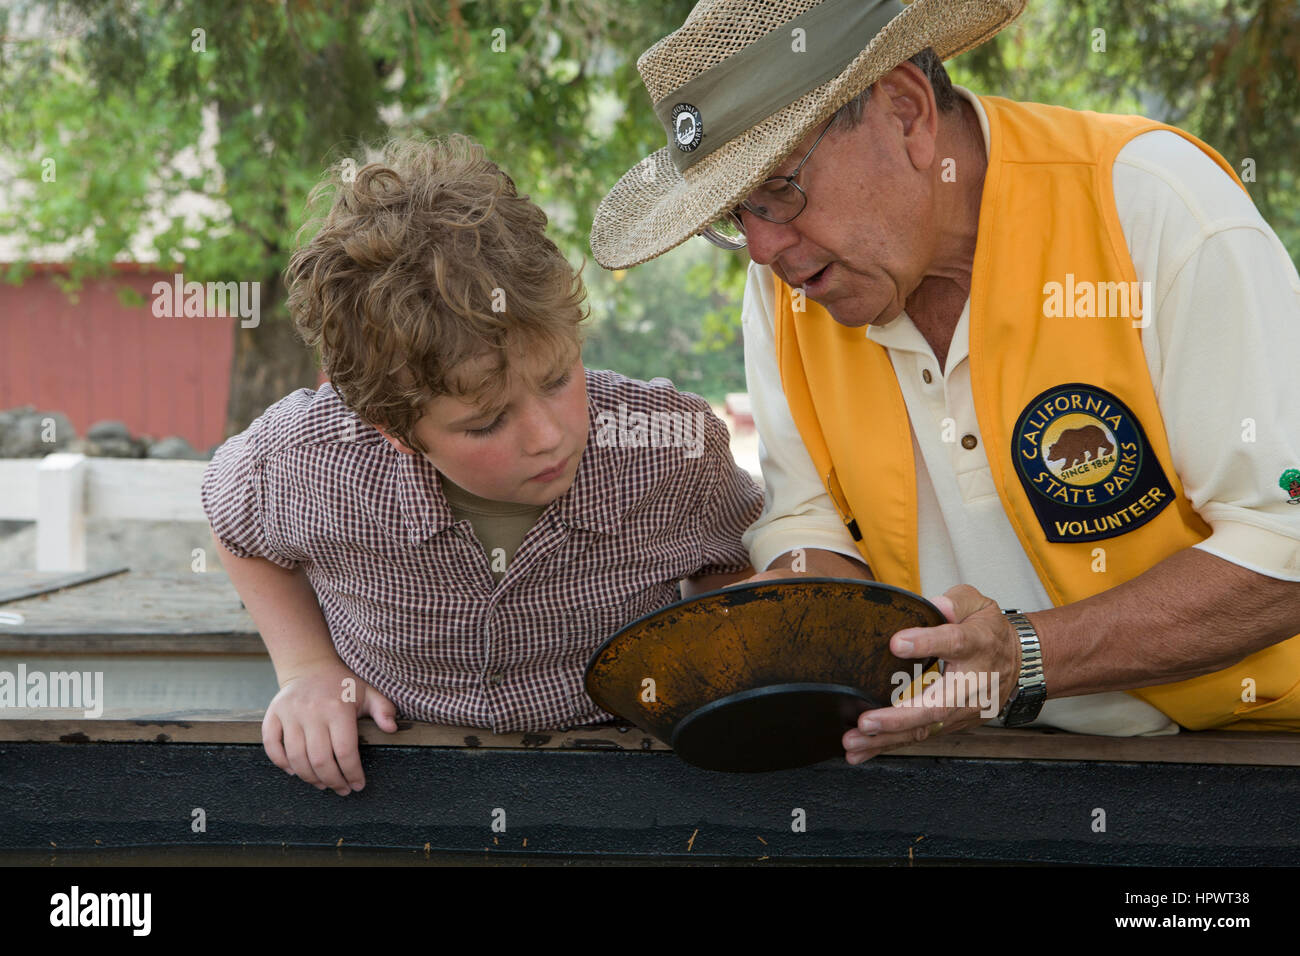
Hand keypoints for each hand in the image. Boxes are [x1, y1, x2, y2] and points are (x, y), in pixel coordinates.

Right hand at [262, 660, 398, 794]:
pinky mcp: (273, 715)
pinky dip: (281, 762)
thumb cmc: (343, 685)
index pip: (345, 751)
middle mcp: (311, 711)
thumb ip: (384, 710)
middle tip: (341, 789)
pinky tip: (295, 771)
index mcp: (338, 707)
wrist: (310, 666)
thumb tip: (392, 729)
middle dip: (332, 781)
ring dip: (309, 777)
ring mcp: (290, 713)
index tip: (358, 785)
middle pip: (319, 759)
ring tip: (323, 784)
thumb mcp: (369, 692)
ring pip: (296, 757)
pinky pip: (272, 745)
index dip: (352, 773)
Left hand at [842, 584, 1021, 763]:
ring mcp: (963, 709)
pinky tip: (861, 751)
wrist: (1020, 663)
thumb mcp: (977, 604)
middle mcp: (971, 682)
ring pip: (925, 728)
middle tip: (865, 722)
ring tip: (853, 742)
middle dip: (899, 717)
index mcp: (976, 644)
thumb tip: (935, 606)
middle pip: (937, 705)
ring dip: (887, 738)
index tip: (897, 644)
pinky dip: (889, 745)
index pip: (954, 643)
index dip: (927, 643)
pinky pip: (920, 736)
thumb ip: (955, 602)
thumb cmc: (987, 630)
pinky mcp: (953, 724)